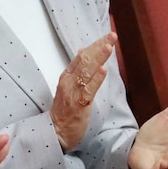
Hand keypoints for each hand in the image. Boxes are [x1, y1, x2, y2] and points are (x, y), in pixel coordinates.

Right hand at [51, 33, 115, 150]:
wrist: (55, 132)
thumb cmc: (64, 111)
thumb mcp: (68, 87)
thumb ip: (76, 71)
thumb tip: (83, 52)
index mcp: (67, 76)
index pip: (81, 57)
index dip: (94, 46)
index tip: (107, 37)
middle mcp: (68, 81)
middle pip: (85, 60)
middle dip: (99, 47)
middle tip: (112, 36)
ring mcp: (73, 92)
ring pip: (87, 72)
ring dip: (98, 58)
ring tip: (108, 47)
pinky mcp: (79, 104)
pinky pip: (88, 90)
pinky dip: (95, 79)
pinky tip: (102, 70)